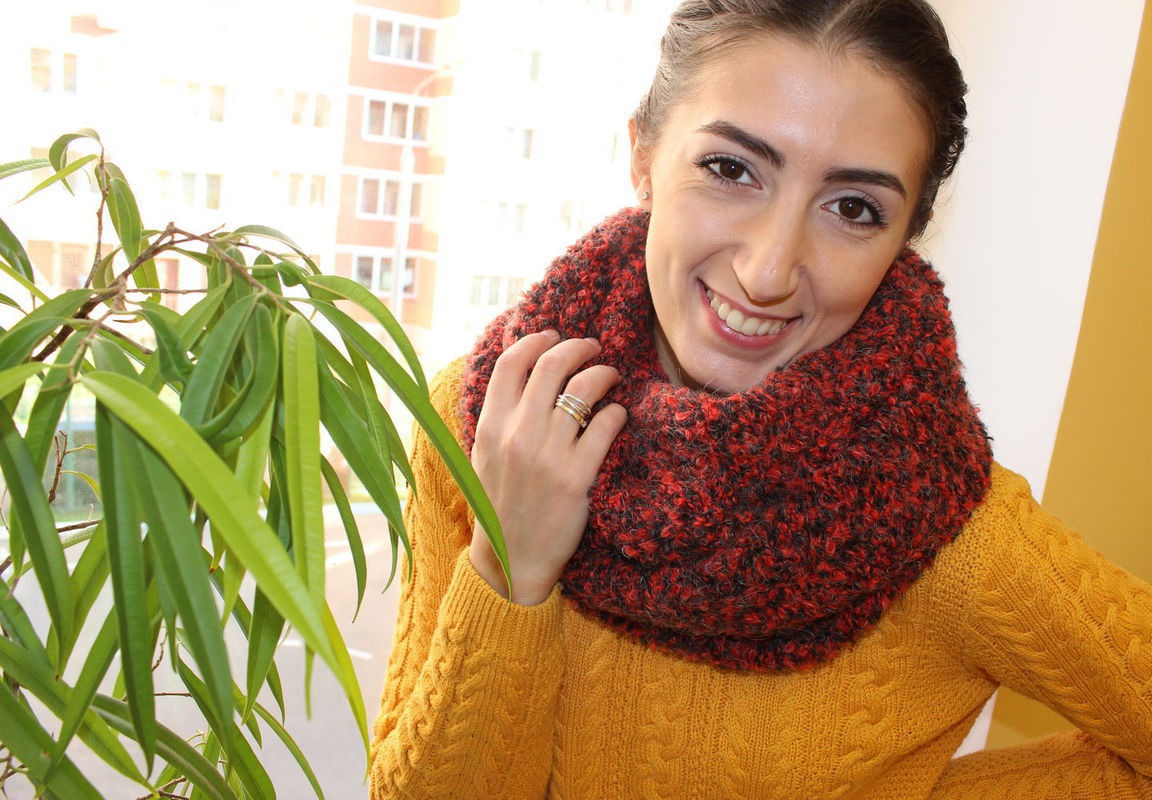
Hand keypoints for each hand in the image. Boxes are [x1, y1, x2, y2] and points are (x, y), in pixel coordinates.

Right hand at [468, 331, 626, 604]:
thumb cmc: (500, 506)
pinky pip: (605, 426)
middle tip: (592, 348)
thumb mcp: (484, 458)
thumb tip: (522, 377)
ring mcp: (547, 455)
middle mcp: (516, 435)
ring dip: (602, 373)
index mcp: (490, 427)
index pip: (510, 364)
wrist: (511, 560)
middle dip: (576, 347)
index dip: (534, 341)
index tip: (552, 335)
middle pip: (550, 366)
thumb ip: (500, 418)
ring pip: (583, 390)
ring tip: (610, 375)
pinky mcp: (576, 477)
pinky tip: (618, 414)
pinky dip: (616, 412)